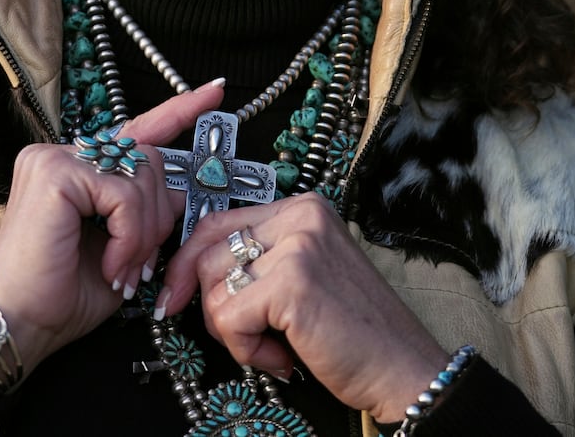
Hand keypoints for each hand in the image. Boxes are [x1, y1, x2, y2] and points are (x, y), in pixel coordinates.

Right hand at [0, 81, 224, 369]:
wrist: (22, 324)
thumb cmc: (66, 292)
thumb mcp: (122, 246)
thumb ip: (147, 211)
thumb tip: (184, 192)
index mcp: (79, 167)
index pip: (136, 129)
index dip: (178, 111)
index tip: (215, 92)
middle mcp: (63, 153)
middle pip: (148, 157)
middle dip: (159, 214)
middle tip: (142, 262)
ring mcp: (55, 158)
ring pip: (141, 175)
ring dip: (145, 233)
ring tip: (124, 270)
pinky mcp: (54, 173)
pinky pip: (124, 195)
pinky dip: (129, 237)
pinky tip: (111, 265)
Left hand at [160, 192, 448, 423]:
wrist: (401, 367)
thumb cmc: (354, 332)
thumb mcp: (303, 277)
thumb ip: (260, 262)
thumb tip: (191, 271)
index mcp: (303, 208)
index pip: (218, 222)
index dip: (189, 262)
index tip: (173, 296)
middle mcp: (301, 215)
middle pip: (207, 250)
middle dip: (206, 301)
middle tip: (228, 331)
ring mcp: (298, 244)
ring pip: (213, 287)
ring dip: (233, 332)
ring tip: (274, 347)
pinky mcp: (292, 282)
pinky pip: (229, 316)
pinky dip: (246, 348)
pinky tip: (281, 356)